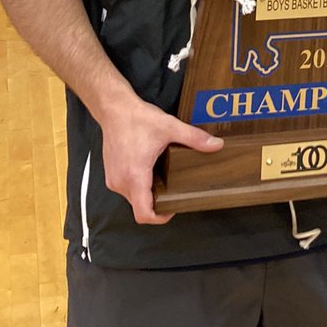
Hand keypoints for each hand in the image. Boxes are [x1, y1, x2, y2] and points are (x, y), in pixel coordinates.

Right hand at [100, 96, 222, 223]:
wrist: (114, 109)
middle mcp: (121, 182)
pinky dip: (139, 184)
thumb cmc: (137, 119)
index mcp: (135, 176)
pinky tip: (151, 169)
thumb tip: (216, 145)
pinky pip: (127, 188)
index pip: (144, 214)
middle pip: (140, 206)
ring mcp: (113, 179)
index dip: (160, 217)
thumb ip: (194, 138)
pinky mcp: (111, 173)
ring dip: (148, 192)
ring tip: (163, 178)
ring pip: (133, 198)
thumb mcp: (170, 127)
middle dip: (157, 202)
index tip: (173, 209)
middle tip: (174, 189)